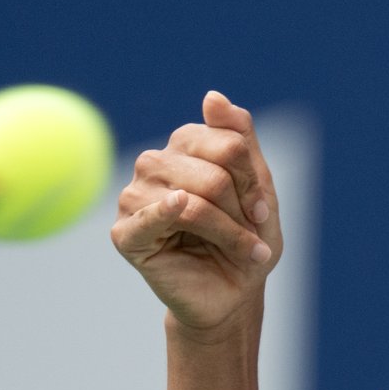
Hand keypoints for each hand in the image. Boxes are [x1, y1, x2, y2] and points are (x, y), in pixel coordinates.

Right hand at [111, 91, 282, 333]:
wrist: (232, 293)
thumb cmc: (245, 238)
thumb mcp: (257, 187)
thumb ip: (239, 139)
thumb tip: (212, 96)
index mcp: (185, 146)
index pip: (227, 143)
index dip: (252, 180)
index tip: (262, 209)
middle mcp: (155, 164)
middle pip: (214, 172)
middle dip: (242, 209)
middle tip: (252, 234)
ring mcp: (136, 196)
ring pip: (195, 198)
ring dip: (229, 230)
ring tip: (241, 250)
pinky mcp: (126, 233)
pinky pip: (150, 215)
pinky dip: (167, 211)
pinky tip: (177, 205)